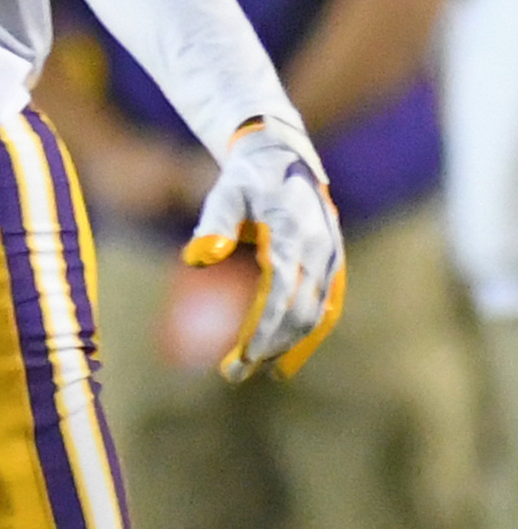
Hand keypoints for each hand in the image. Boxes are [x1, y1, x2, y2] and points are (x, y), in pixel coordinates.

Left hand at [184, 116, 344, 380]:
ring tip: (259, 371)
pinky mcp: (333, 263)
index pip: (279, 295)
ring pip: (317, 314)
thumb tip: (196, 258)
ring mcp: (332, 257)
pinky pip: (326, 306)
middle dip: (269, 347)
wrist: (283, 155)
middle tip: (233, 373)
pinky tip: (286, 359)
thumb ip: (214, 223)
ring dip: (290, 347)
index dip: (261, 331)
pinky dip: (309, 335)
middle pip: (300, 312)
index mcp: (295, 233)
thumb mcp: (225, 191)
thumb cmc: (246, 178)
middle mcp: (321, 249)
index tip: (238, 359)